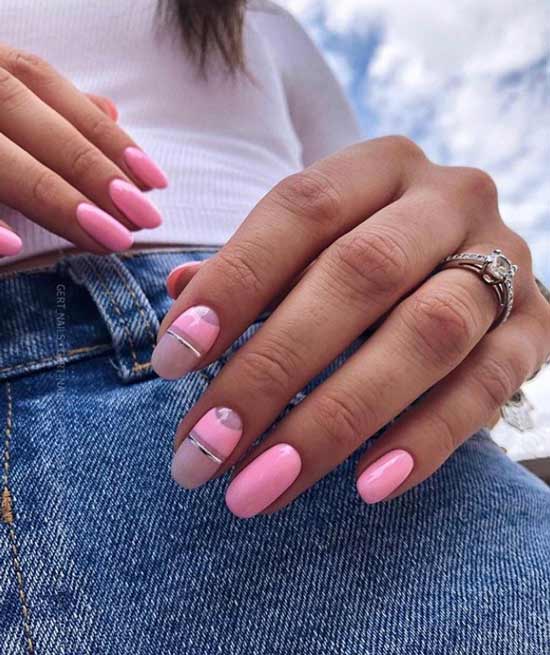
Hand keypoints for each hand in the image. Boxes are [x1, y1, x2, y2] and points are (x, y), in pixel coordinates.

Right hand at [0, 44, 166, 257]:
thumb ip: (43, 102)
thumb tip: (109, 108)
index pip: (44, 87)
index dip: (103, 132)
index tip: (153, 182)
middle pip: (19, 112)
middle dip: (86, 165)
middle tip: (138, 218)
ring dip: (45, 192)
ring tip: (101, 235)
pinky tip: (10, 248)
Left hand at [153, 136, 549, 517]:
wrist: (468, 260)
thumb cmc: (369, 253)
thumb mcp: (311, 246)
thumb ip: (251, 270)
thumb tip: (179, 296)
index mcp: (380, 165)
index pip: (300, 208)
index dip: (232, 284)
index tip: (171, 361)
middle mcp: (448, 199)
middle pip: (360, 275)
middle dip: (272, 369)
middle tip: (205, 447)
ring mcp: (504, 260)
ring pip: (424, 334)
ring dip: (335, 419)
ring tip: (264, 486)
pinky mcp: (538, 327)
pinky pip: (486, 386)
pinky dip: (424, 439)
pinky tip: (366, 486)